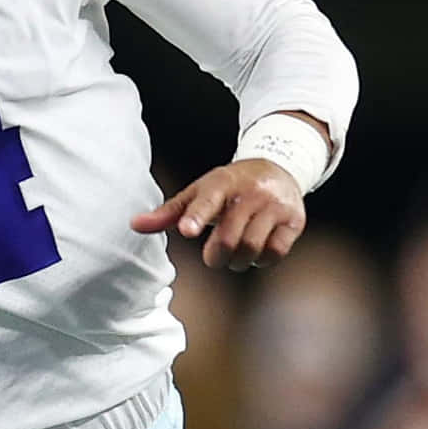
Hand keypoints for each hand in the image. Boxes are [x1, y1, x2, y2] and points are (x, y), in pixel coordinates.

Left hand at [131, 159, 306, 270]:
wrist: (278, 168)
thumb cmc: (228, 186)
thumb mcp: (197, 192)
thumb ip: (168, 212)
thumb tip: (133, 225)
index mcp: (220, 183)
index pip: (206, 200)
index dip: (196, 217)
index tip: (187, 231)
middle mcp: (250, 193)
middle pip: (230, 236)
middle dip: (215, 255)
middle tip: (211, 258)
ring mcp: (274, 206)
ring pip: (252, 247)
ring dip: (236, 260)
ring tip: (231, 256)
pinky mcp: (293, 221)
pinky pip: (275, 252)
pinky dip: (260, 260)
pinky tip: (253, 253)